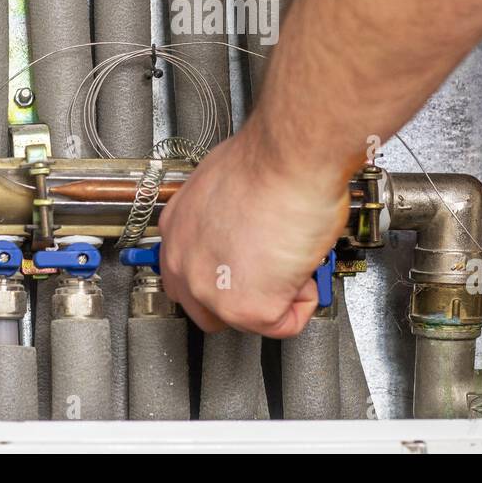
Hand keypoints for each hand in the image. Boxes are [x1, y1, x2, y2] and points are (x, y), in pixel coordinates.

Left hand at [157, 120, 348, 337]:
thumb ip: (220, 220)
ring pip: (247, 321)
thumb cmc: (267, 161)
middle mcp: (184, 261)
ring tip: (291, 257)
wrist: (291, 159)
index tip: (242, 272)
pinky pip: (286, 323)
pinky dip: (304, 300)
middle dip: (245, 297)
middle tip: (271, 272)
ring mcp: (212, 289)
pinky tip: (303, 264)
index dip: (223, 278)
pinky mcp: (249, 307)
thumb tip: (238, 228)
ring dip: (277, 297)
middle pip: (209, 310)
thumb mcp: (223, 186)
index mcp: (177, 229)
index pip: (186, 277)